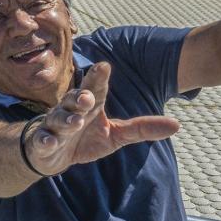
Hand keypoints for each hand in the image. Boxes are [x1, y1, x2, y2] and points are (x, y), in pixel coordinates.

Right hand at [25, 63, 180, 174]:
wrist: (50, 154)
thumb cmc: (85, 138)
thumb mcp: (117, 135)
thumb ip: (142, 128)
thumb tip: (177, 125)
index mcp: (89, 106)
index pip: (94, 89)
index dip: (98, 78)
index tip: (103, 66)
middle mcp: (70, 111)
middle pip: (74, 100)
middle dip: (79, 97)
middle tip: (88, 96)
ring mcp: (55, 127)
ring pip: (58, 119)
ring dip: (65, 120)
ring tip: (75, 122)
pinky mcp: (42, 143)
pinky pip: (42, 140)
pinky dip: (44, 140)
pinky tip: (49, 141)